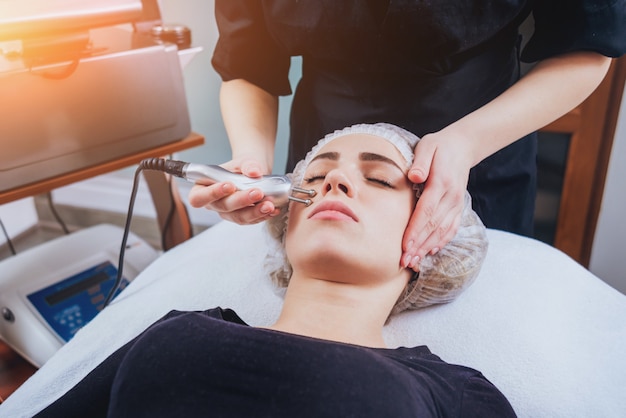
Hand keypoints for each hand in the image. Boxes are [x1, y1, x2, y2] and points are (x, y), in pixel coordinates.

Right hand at [187, 156, 280, 224]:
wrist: (254, 172)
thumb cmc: (241, 167)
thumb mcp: (243, 160)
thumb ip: (247, 164)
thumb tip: (254, 171)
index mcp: (203, 189)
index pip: (199, 197)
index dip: (213, 193)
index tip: (230, 185)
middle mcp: (213, 204)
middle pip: (223, 207)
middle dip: (241, 200)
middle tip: (257, 192)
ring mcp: (228, 214)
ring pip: (239, 217)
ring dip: (255, 212)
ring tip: (269, 205)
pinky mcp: (242, 218)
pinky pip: (252, 220)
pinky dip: (264, 215)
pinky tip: (274, 209)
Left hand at [401, 132, 471, 270]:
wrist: (463, 146)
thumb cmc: (439, 146)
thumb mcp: (427, 146)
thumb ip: (420, 162)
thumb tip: (414, 176)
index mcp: (442, 183)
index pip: (426, 211)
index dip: (415, 230)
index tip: (404, 245)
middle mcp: (452, 197)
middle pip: (433, 226)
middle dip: (418, 245)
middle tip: (404, 261)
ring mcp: (457, 204)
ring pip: (442, 230)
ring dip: (427, 248)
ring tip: (413, 261)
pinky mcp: (458, 207)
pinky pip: (451, 228)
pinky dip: (441, 241)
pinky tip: (430, 252)